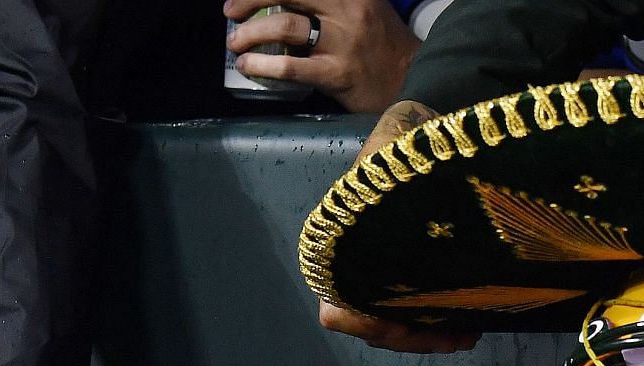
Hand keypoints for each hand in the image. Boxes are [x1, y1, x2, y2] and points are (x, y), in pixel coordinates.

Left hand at [225, 0, 418, 112]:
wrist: (413, 80)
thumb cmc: (382, 42)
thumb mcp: (363, 4)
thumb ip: (329, 0)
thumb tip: (281, 2)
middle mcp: (347, 10)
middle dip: (250, 0)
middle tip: (231, 12)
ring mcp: (343, 43)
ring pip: (284, 26)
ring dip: (249, 34)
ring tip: (235, 43)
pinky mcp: (338, 74)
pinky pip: (290, 66)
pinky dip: (261, 65)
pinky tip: (247, 67)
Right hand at [312, 99, 483, 352]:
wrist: (439, 137)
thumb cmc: (414, 141)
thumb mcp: (395, 145)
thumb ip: (384, 163)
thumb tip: (381, 181)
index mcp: (344, 242)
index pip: (337, 305)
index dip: (365, 321)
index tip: (400, 321)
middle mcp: (360, 263)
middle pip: (372, 325)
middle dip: (411, 336)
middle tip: (454, 335)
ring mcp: (388, 273)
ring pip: (397, 326)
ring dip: (429, 335)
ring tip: (466, 332)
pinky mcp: (415, 277)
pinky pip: (417, 316)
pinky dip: (439, 325)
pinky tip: (468, 324)